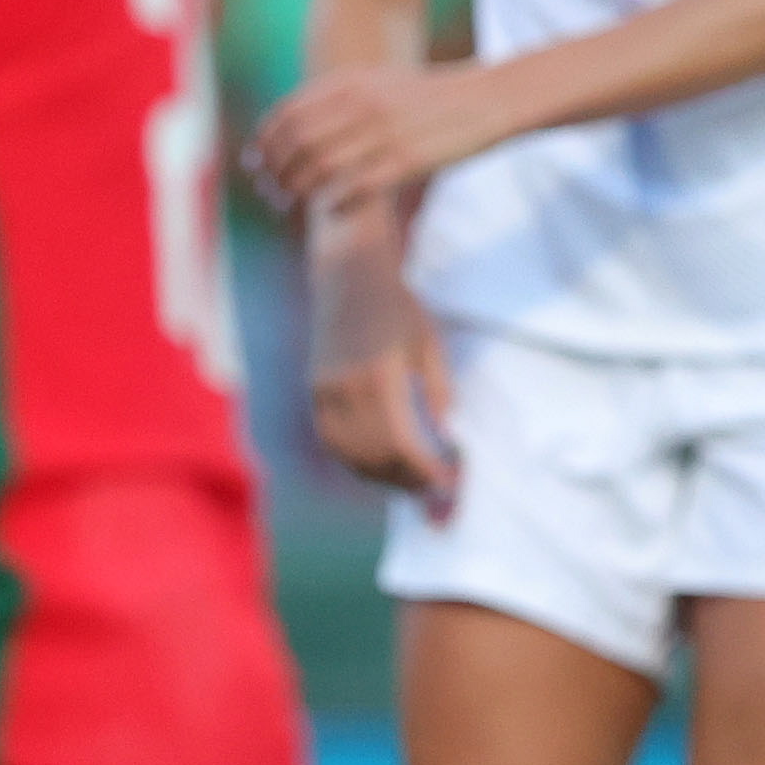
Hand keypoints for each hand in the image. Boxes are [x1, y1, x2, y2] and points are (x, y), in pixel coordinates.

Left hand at [251, 65, 497, 214]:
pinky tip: (331, 209)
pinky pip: (357, 187)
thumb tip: (289, 127)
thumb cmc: (426, 97)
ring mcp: (383, 132)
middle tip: (271, 194)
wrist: (486, 99)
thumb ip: (334, 100)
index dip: (265, 146)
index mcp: (347, 83)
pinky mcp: (408, 160)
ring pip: (320, 167)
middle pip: (296, 144)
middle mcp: (360, 105)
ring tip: (294, 204)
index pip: (286, 117)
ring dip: (299, 191)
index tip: (257, 166)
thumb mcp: (375, 82)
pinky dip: (335, 202)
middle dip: (275, 173)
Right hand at [305, 253, 457, 513]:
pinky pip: (332, 439)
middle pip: (375, 456)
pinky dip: (354, 459)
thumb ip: (437, 390)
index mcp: (379, 377)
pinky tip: (376, 463)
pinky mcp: (315, 390)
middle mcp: (346, 389)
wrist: (348, 274)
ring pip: (350, 453)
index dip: (426, 470)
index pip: (402, 444)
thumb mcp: (430, 344)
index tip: (449, 481)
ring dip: (380, 475)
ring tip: (408, 481)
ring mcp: (324, 391)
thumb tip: (442, 433)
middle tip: (434, 490)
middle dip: (407, 480)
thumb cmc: (397, 305)